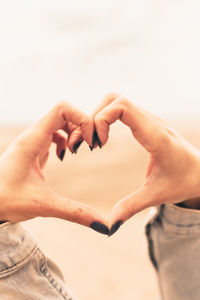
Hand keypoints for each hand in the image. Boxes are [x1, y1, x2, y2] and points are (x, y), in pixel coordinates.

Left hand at [0, 101, 108, 234]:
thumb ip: (74, 213)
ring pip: (60, 121)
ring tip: (77, 151)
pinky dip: (66, 139)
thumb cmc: (6, 201)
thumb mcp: (43, 206)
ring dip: (75, 133)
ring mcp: (33, 140)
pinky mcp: (34, 148)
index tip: (89, 142)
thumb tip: (104, 225)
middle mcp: (33, 135)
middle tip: (87, 148)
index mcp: (32, 140)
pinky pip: (55, 132)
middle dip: (82, 127)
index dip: (82, 119)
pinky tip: (65, 156)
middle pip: (65, 113)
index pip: (62, 109)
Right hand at [93, 94, 199, 234]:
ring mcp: (149, 119)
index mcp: (155, 136)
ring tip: (95, 142)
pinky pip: (121, 109)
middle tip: (91, 143)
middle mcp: (152, 122)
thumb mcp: (156, 196)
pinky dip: (106, 118)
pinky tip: (104, 140)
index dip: (101, 119)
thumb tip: (108, 226)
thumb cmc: (183, 182)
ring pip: (116, 100)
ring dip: (99, 116)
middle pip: (114, 98)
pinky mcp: (146, 122)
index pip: (122, 106)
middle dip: (95, 116)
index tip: (98, 145)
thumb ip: (130, 208)